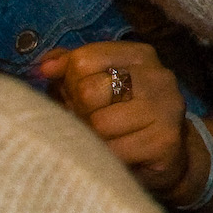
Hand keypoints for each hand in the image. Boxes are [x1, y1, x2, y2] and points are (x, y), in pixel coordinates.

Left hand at [34, 41, 191, 196]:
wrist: (164, 155)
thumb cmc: (119, 114)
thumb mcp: (93, 84)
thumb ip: (69, 68)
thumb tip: (46, 67)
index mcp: (139, 55)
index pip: (84, 59)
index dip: (71, 83)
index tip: (81, 97)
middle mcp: (158, 76)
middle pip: (88, 91)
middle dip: (81, 112)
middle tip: (93, 121)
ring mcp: (166, 107)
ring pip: (99, 123)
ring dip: (93, 137)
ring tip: (105, 139)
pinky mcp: (165, 140)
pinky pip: (114, 150)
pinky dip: (106, 157)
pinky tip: (117, 155)